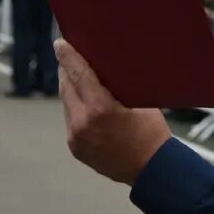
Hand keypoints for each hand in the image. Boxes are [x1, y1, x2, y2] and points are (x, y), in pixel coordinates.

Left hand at [56, 40, 170, 184]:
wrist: (151, 169)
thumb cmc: (152, 132)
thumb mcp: (140, 102)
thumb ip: (118, 86)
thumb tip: (105, 68)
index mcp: (100, 108)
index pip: (78, 74)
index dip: (69, 56)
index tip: (60, 44)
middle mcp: (82, 123)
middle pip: (67, 87)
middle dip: (68, 71)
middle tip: (71, 57)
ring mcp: (76, 137)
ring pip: (67, 103)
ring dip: (72, 90)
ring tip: (80, 79)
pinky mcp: (75, 147)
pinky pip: (71, 120)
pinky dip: (76, 109)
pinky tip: (86, 105)